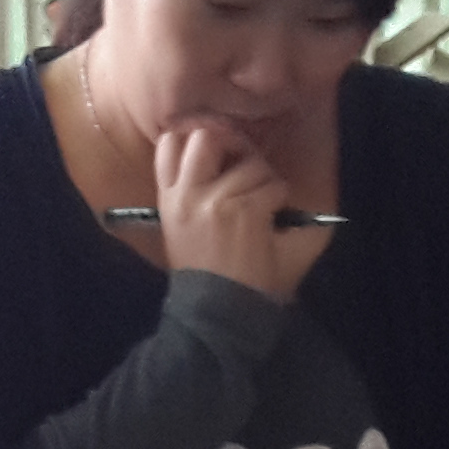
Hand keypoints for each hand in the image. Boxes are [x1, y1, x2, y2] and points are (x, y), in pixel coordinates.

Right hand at [152, 121, 331, 303]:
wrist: (219, 311)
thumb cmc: (206, 274)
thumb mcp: (180, 231)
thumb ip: (189, 192)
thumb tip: (217, 153)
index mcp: (168, 199)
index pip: (168, 143)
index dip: (195, 136)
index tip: (217, 149)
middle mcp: (187, 194)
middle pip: (207, 137)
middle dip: (232, 143)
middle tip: (246, 161)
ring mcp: (216, 200)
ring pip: (250, 162)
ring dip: (265, 179)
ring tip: (263, 206)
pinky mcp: (246, 210)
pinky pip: (273, 185)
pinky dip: (280, 198)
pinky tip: (273, 218)